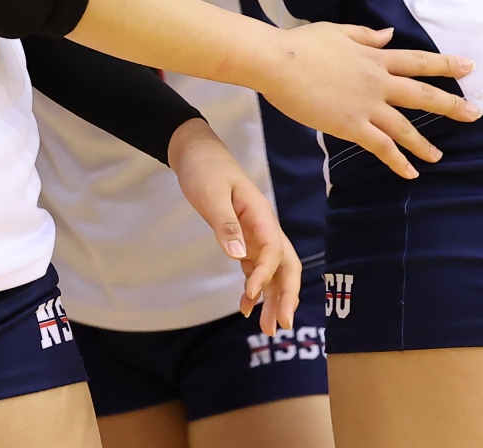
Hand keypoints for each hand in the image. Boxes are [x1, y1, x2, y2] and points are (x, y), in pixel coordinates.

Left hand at [165, 117, 301, 333]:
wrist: (196, 153)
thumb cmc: (204, 170)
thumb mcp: (211, 194)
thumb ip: (225, 224)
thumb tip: (237, 255)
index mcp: (260, 215)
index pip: (273, 250)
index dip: (265, 275)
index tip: (250, 296)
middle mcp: (264, 227)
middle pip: (286, 265)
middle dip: (287, 296)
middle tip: (281, 326)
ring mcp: (256, 235)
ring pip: (274, 272)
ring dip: (273, 299)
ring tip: (268, 329)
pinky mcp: (244, 240)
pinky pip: (257, 269)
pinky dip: (256, 289)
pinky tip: (247, 307)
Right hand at [256, 22, 476, 179]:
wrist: (278, 62)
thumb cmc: (302, 44)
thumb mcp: (337, 31)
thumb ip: (365, 35)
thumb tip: (388, 35)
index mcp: (374, 57)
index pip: (418, 61)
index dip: (445, 64)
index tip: (469, 66)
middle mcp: (377, 81)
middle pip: (422, 95)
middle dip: (451, 105)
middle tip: (475, 114)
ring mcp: (366, 105)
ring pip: (405, 127)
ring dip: (425, 143)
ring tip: (439, 156)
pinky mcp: (351, 126)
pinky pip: (381, 147)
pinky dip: (398, 161)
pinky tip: (410, 173)